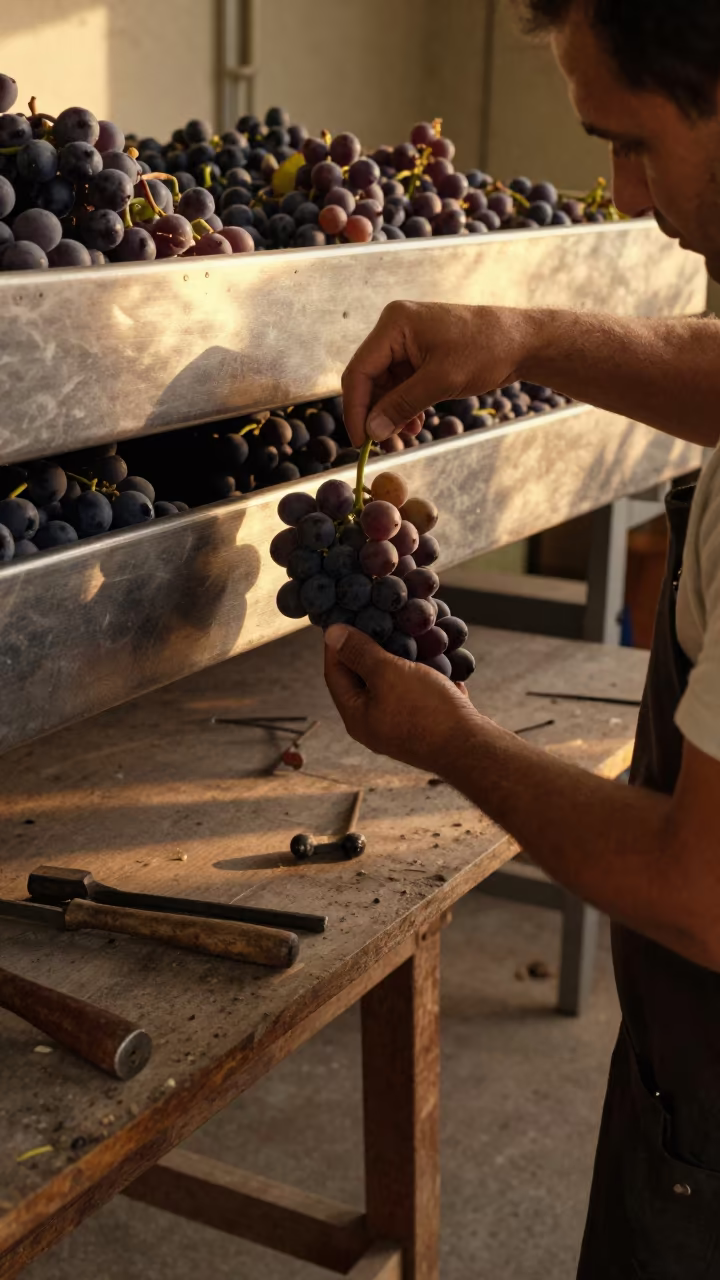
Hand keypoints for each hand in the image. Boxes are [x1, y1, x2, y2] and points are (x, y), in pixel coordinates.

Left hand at [324, 624, 481, 773]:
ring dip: (400, 657)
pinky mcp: (427, 724)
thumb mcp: (388, 674)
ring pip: (394, 682)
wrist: (473, 748)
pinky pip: (418, 692)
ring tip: (408, 632)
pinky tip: (434, 655)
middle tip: (380, 620)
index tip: (346, 616)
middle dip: (372, 647)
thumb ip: (360, 653)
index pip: (334, 672)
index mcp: (356, 716)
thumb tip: (332, 634)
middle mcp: (374, 724)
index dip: (337, 643)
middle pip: (364, 678)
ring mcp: (401, 725)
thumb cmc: (426, 712)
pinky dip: (423, 672)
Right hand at [342, 301, 532, 445]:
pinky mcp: (421, 354)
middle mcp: (395, 329)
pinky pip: (402, 385)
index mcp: (394, 324)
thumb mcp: (440, 381)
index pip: (359, 371)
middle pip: (369, 379)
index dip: (356, 409)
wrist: (523, 341)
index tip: (361, 441)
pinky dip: (405, 406)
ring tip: (404, 437)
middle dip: (375, 414)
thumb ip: (402, 405)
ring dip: (391, 413)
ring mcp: (408, 342)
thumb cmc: (486, 351)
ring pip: (385, 386)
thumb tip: (372, 432)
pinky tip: (415, 424)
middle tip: (383, 445)